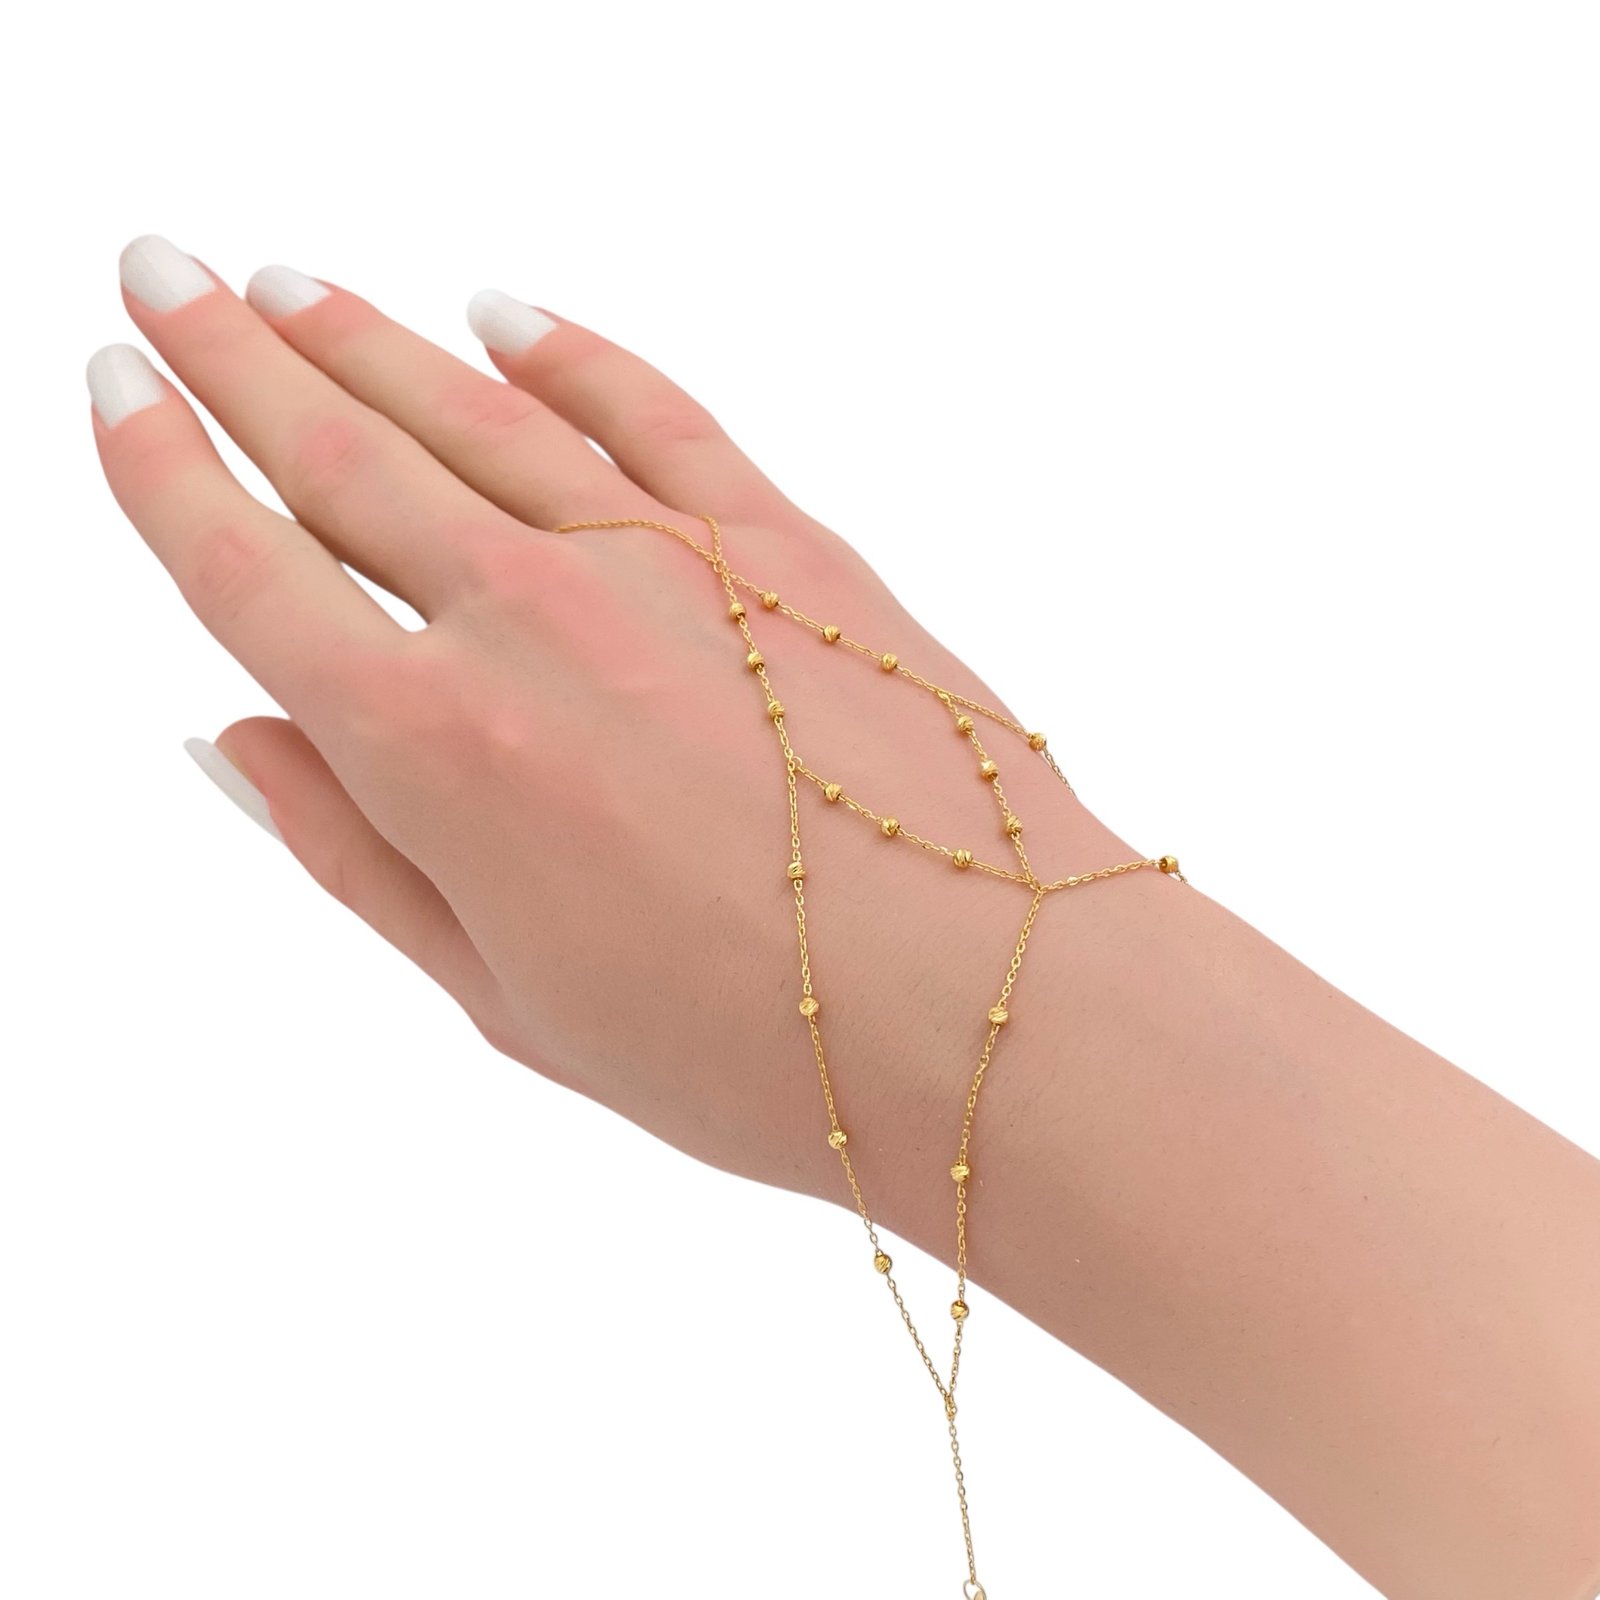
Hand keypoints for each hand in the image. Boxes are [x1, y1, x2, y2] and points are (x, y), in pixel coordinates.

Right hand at [89, 237, 1142, 1207]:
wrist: (989, 1007)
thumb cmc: (747, 1047)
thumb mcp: (506, 998)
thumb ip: (359, 858)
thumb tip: (241, 740)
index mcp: (436, 751)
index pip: (248, 574)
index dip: (161, 472)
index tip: (117, 391)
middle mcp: (530, 621)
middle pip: (341, 453)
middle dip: (232, 358)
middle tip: (163, 273)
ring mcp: (663, 563)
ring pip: (475, 411)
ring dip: (368, 337)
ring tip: (288, 284)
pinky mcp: (782, 544)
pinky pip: (652, 410)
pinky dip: (568, 352)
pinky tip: (502, 311)